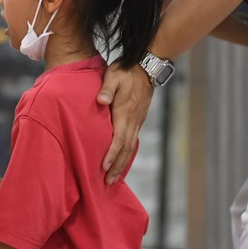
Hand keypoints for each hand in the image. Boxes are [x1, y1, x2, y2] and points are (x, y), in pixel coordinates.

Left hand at [97, 61, 153, 183]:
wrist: (146, 66)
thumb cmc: (125, 70)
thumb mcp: (113, 75)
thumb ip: (106, 88)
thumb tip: (101, 100)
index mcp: (125, 113)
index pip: (119, 138)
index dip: (111, 154)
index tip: (103, 167)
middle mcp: (133, 121)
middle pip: (126, 149)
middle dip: (117, 166)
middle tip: (108, 182)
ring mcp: (137, 121)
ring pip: (130, 147)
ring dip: (122, 163)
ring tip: (114, 178)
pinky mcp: (138, 119)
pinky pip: (133, 141)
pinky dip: (127, 154)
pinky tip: (121, 161)